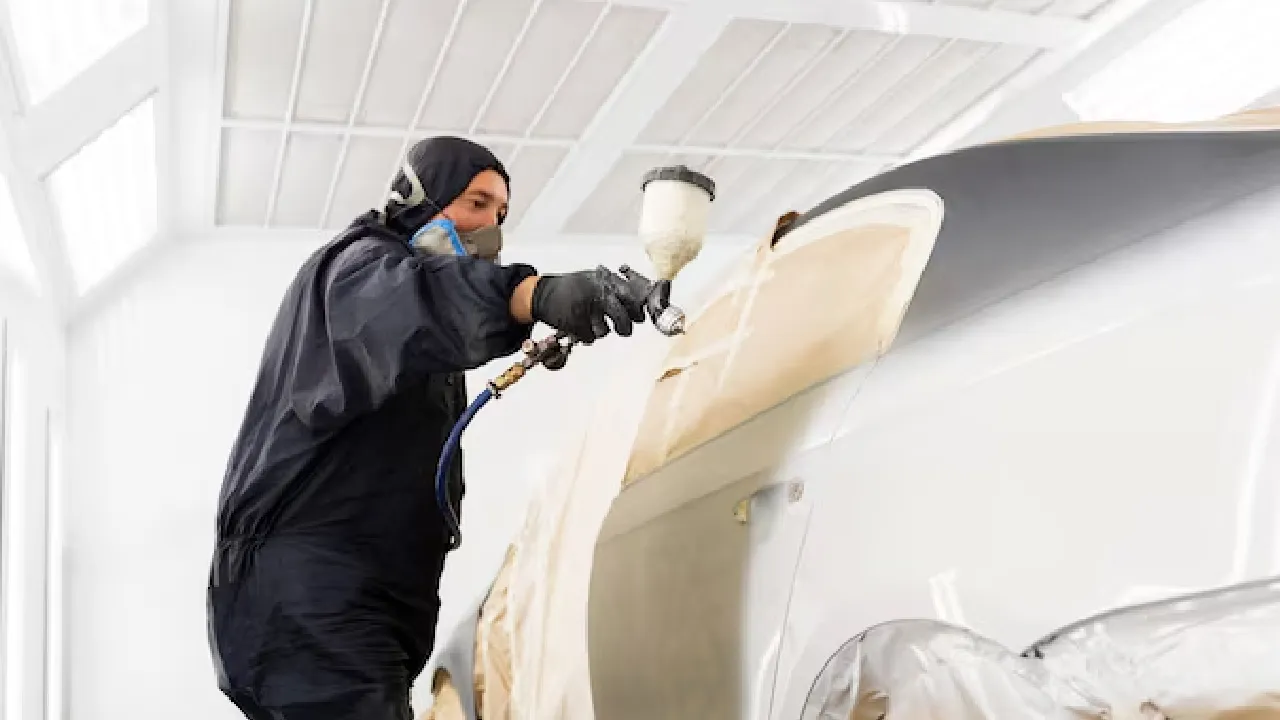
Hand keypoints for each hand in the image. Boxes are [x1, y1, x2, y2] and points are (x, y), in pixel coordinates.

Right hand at [530, 266, 646, 342]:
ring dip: (601, 330)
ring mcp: (586, 310)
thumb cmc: (571, 286)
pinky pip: (590, 338)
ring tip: (592, 322)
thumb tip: (637, 303)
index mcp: (605, 282)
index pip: (631, 298)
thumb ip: (614, 287)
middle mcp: (598, 295)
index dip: (637, 310)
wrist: (543, 294)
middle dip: (625, 328)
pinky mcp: (575, 324)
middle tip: (623, 329)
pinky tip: (580, 325)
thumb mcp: (594, 279)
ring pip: (605, 331)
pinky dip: (586, 335)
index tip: (638, 317)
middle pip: (622, 318)